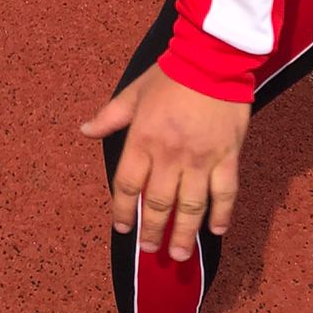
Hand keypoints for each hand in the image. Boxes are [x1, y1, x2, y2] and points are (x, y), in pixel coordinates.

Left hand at [81, 65, 248, 261]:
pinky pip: (225, 192)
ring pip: (191, 206)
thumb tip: (85, 130)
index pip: (128, 185)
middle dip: (152, 230)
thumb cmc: (171, 74)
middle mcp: (170, 154)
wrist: (212, 58)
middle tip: (149, 249)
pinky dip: (221, 214)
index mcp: (143, 139)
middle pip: (159, 203)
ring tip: (178, 254)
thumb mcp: (134, 92)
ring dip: (183, 234)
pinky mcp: (227, 156)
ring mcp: (201, 158)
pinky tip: (216, 231)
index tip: (123, 228)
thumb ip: (110, 116)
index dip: (123, 211)